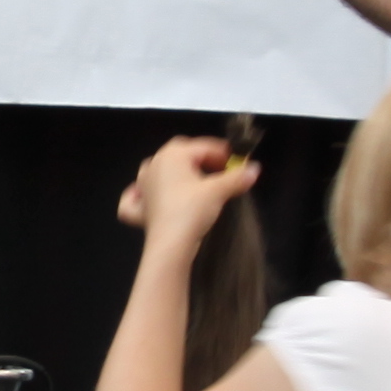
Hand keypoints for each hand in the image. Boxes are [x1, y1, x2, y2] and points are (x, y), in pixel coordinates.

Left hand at [117, 134, 256, 246]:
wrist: (171, 244)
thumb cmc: (193, 209)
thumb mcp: (218, 191)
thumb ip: (237, 178)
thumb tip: (255, 169)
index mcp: (172, 155)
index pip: (203, 147)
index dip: (223, 153)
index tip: (239, 163)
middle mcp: (154, 165)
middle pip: (180, 154)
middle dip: (200, 159)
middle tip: (220, 171)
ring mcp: (142, 186)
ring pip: (157, 170)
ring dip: (174, 173)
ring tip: (192, 182)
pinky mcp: (138, 209)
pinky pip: (135, 197)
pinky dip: (139, 195)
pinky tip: (145, 197)